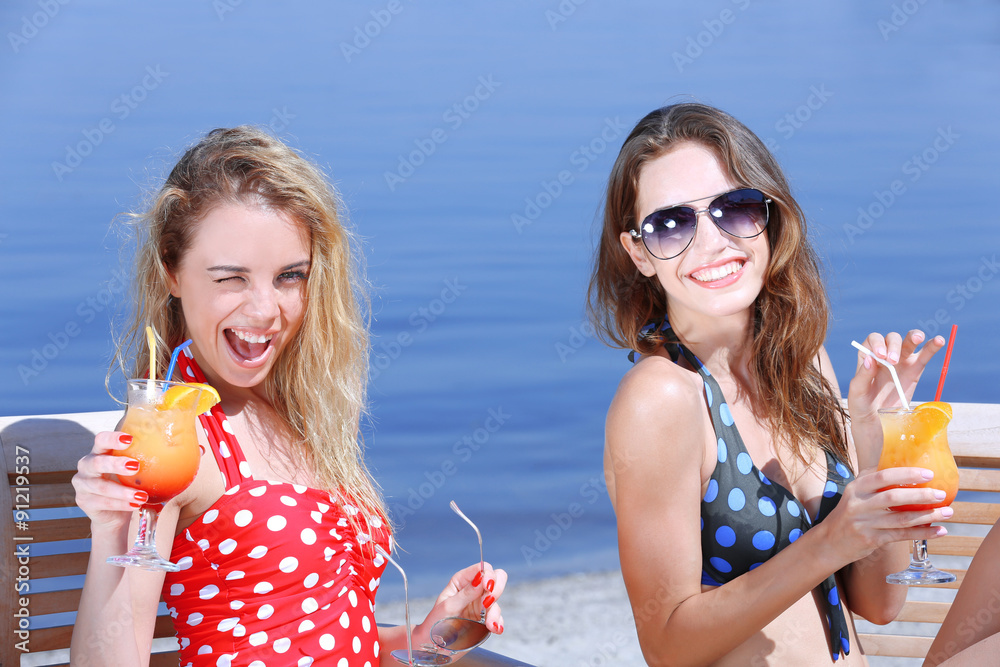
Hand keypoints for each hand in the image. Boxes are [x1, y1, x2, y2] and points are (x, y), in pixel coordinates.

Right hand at [72, 431, 144, 532]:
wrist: (114, 513)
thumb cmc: (128, 484)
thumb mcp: (137, 470)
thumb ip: (152, 460)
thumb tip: (193, 449)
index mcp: (100, 452)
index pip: (101, 440)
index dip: (112, 438)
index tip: (130, 439)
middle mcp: (87, 466)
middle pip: (96, 462)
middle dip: (115, 464)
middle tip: (135, 466)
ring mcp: (83, 484)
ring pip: (100, 486)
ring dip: (122, 491)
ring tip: (141, 496)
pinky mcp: (84, 501)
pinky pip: (102, 502)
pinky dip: (120, 504)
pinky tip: (135, 505)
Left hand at [413, 562, 506, 646]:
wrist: (433, 648)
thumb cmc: (435, 624)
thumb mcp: (448, 607)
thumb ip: (466, 593)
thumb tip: (481, 578)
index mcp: (462, 581)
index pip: (482, 569)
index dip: (488, 575)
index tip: (487, 587)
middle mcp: (473, 590)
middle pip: (496, 579)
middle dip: (497, 589)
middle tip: (488, 602)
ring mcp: (480, 605)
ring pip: (496, 601)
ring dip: (495, 612)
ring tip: (489, 625)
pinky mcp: (485, 620)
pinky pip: (497, 618)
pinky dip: (498, 623)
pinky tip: (494, 629)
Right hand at [822, 466, 952, 565]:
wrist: (829, 542)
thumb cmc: (848, 515)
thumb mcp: (855, 495)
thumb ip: (874, 483)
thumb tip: (904, 469)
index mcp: (856, 488)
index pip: (882, 476)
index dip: (906, 474)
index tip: (928, 473)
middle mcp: (859, 504)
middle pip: (894, 497)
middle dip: (921, 495)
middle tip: (941, 494)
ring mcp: (865, 523)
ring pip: (901, 518)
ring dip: (928, 516)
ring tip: (948, 512)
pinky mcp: (871, 539)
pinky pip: (902, 535)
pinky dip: (923, 533)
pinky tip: (939, 531)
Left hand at [847, 330, 944, 456]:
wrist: (878, 425)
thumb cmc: (862, 408)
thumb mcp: (857, 393)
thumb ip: (863, 376)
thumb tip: (871, 359)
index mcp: (867, 359)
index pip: (872, 340)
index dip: (877, 343)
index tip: (881, 356)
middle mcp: (884, 357)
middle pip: (891, 339)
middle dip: (893, 344)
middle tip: (892, 360)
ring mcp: (901, 363)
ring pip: (908, 343)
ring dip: (913, 337)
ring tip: (918, 338)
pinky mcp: (915, 371)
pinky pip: (925, 356)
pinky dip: (932, 347)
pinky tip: (939, 341)